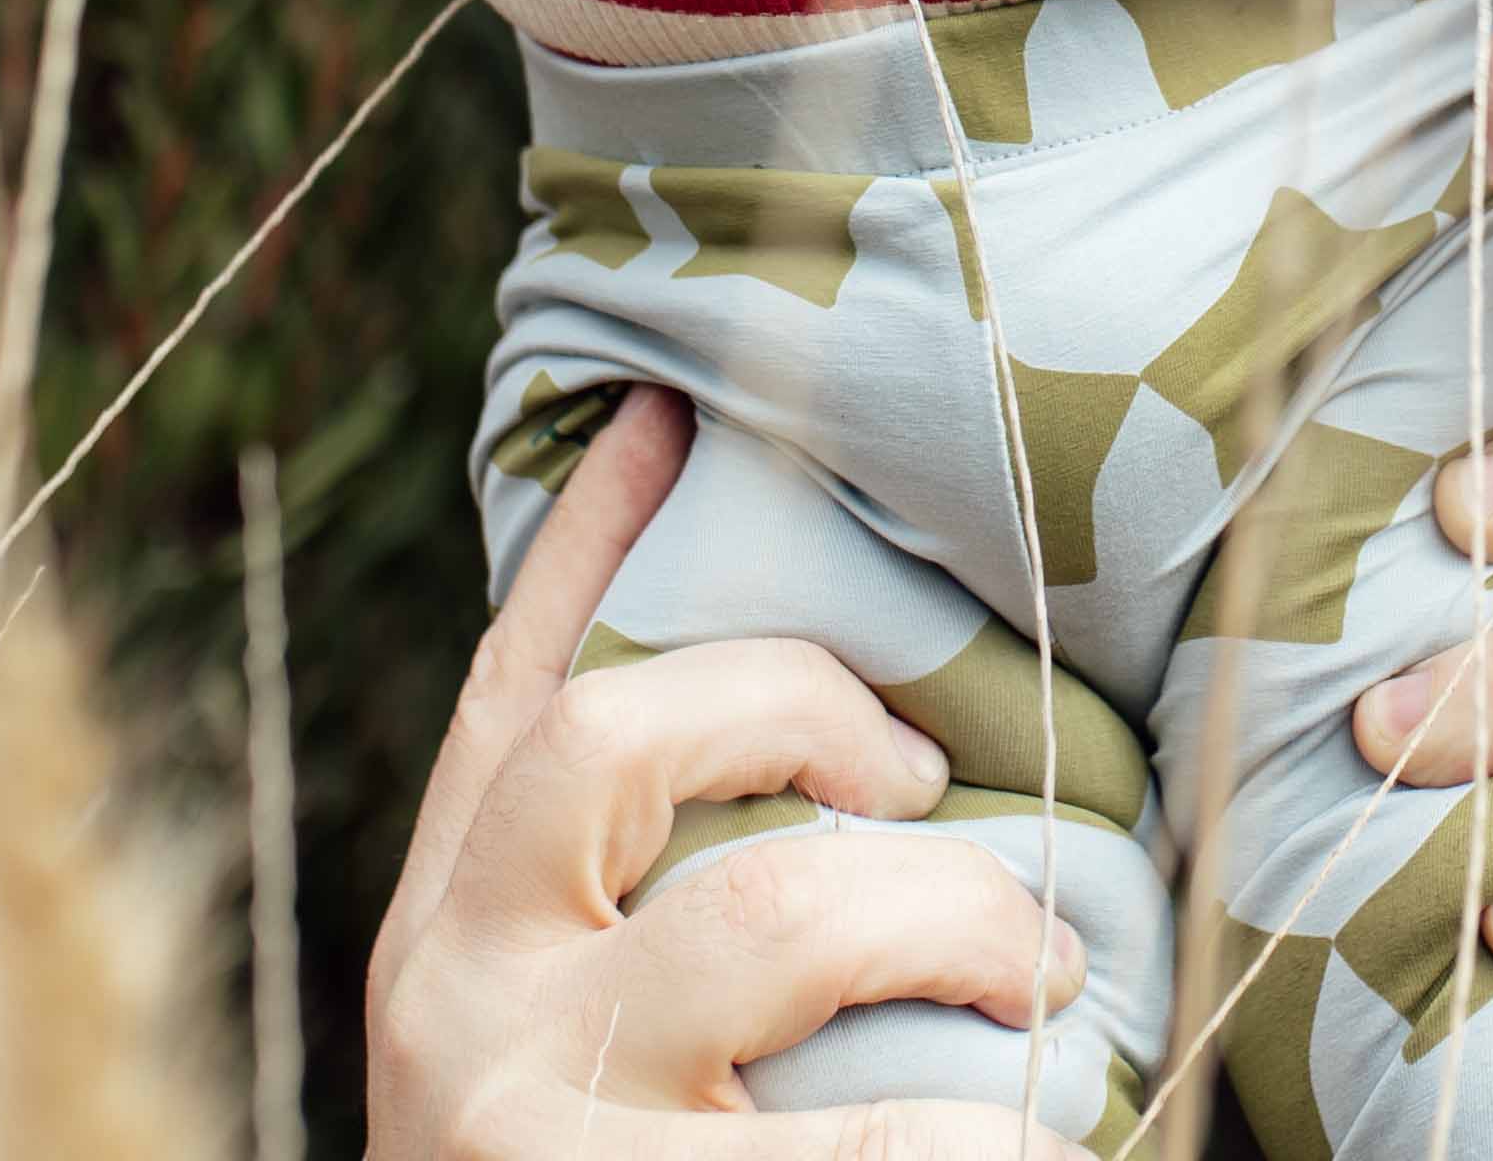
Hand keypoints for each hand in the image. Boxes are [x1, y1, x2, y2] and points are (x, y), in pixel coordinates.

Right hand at [369, 386, 1090, 1159]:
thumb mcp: (555, 1030)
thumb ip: (622, 880)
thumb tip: (788, 661)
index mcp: (446, 929)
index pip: (518, 681)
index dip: (594, 532)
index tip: (672, 405)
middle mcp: (464, 1004)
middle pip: (639, 730)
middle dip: (820, 713)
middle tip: (941, 785)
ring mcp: (542, 1132)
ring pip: (784, 913)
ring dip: (959, 921)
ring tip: (1045, 986)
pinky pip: (875, 1149)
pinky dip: (993, 1144)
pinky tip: (1046, 1145)